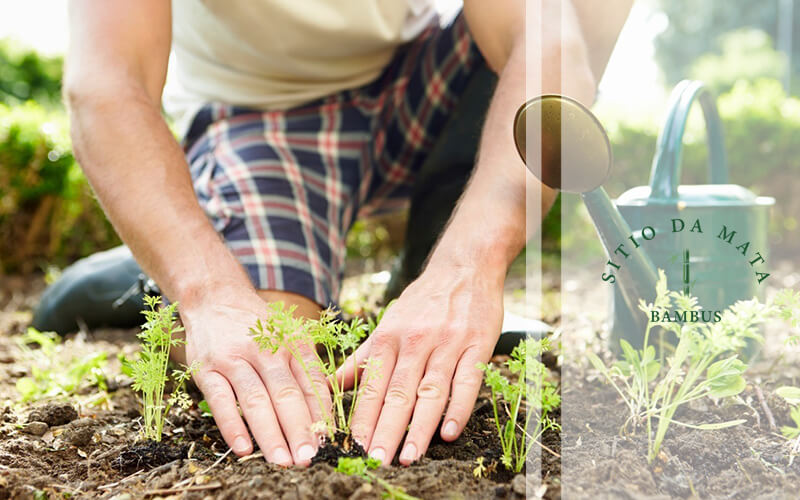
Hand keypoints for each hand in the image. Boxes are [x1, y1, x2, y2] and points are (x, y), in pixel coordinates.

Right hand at [180, 288, 330, 465]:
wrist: (214, 298)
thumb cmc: (258, 326)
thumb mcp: (288, 336)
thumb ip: (304, 369)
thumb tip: (324, 414)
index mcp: (292, 342)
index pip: (311, 382)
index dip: (321, 414)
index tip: (328, 442)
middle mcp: (265, 349)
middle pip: (286, 394)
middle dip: (299, 429)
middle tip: (308, 458)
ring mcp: (234, 358)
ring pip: (256, 400)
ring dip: (270, 434)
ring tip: (282, 460)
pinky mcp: (207, 369)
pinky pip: (220, 400)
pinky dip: (232, 425)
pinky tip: (243, 448)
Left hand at [339, 266, 502, 464]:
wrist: (464, 267)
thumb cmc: (422, 301)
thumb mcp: (387, 324)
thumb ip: (363, 358)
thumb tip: (331, 385)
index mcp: (389, 338)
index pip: (372, 385)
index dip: (362, 418)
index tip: (352, 447)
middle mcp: (415, 342)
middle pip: (398, 392)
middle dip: (385, 429)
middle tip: (376, 460)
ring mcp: (447, 344)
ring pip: (430, 390)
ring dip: (419, 427)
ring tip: (409, 456)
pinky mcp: (477, 345)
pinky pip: (467, 381)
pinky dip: (458, 408)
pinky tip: (449, 432)